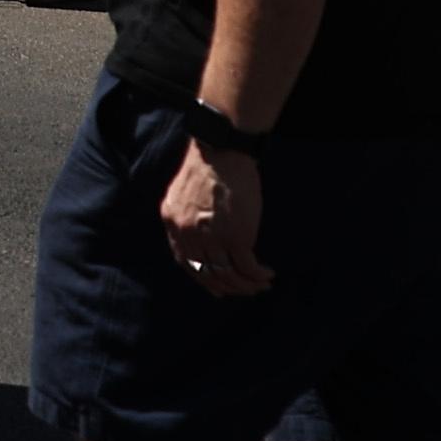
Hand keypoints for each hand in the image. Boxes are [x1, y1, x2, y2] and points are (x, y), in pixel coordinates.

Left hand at [156, 135, 266, 295]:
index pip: (185, 261)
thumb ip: (186, 217)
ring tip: (261, 285)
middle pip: (207, 272)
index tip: (217, 288)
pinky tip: (267, 274)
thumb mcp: (183, 194)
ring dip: (246, 285)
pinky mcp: (237, 236)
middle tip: (245, 290)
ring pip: (228, 274)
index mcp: (173, 223)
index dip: (202, 278)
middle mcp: (189, 234)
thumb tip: (198, 237)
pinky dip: (258, 275)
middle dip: (228, 286)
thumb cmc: (208, 166)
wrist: (222, 150)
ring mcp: (212, 236)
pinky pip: (247, 267)